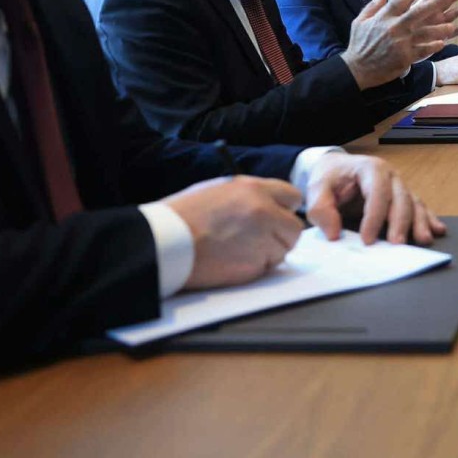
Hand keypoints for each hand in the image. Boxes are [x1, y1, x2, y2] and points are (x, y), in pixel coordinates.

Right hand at [165, 176, 305, 288]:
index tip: (280, 217)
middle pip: (294, 228)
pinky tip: (232, 261)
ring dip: (268, 253)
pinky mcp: (254, 264)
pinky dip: (255, 268)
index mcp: (253, 189)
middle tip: (262, 241)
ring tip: (239, 250)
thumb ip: (249, 196)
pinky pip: (267, 267)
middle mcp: (263, 211)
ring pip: (283, 250)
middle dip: (281, 236)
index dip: (285, 209)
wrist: (163, 242)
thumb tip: (269, 205)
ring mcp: (261, 239)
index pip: (292, 196)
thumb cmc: (183, 215)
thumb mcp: (219, 190)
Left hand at [304, 152, 446, 245]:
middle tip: (397, 245)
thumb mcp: (316, 189)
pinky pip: (419, 207)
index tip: (367, 239)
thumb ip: (321, 209)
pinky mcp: (403, 197)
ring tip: (423, 240)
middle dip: (400, 223)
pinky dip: (429, 219)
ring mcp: (400, 185)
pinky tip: (437, 230)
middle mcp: (391, 175)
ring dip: (420, 222)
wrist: (337, 169)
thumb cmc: (330, 179)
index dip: (374, 217)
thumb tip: (334, 233)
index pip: (377, 193)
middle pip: (401, 198)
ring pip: (414, 203)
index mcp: (370, 168)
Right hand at [342, 0, 457, 89]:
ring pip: (425, 33)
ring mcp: (401, 43)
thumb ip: (373, 6)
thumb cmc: (359, 44)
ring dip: (439, 29)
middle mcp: (394, 28)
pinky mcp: (404, 58)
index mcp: (384, 17)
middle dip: (435, 3)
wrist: (357, 69)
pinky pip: (423, 51)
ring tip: (451, 25)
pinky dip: (432, 47)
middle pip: (418, 12)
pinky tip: (442, 43)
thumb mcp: (360, 21)